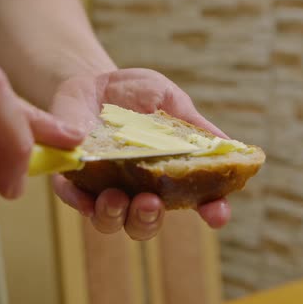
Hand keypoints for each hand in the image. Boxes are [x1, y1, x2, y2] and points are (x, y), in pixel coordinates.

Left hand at [50, 68, 230, 240]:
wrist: (95, 80)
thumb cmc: (138, 94)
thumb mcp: (169, 100)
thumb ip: (192, 124)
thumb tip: (228, 144)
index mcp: (167, 175)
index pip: (196, 202)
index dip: (211, 211)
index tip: (217, 214)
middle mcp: (137, 190)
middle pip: (146, 223)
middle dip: (149, 219)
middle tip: (150, 202)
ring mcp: (104, 188)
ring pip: (110, 221)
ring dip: (113, 215)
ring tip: (115, 197)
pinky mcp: (74, 180)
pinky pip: (74, 198)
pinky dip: (79, 200)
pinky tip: (84, 194)